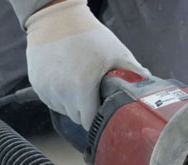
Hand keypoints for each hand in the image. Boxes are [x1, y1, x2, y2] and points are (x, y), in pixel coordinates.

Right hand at [25, 0, 148, 129]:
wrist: (56, 17)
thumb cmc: (88, 34)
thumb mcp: (117, 52)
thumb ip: (135, 73)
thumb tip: (150, 88)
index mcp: (82, 88)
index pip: (89, 122)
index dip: (98, 117)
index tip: (102, 109)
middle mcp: (62, 92)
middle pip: (76, 118)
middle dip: (85, 110)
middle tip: (92, 92)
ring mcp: (47, 88)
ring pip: (63, 110)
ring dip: (71, 103)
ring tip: (78, 83)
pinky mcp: (37, 84)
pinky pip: (51, 101)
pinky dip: (58, 95)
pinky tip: (65, 79)